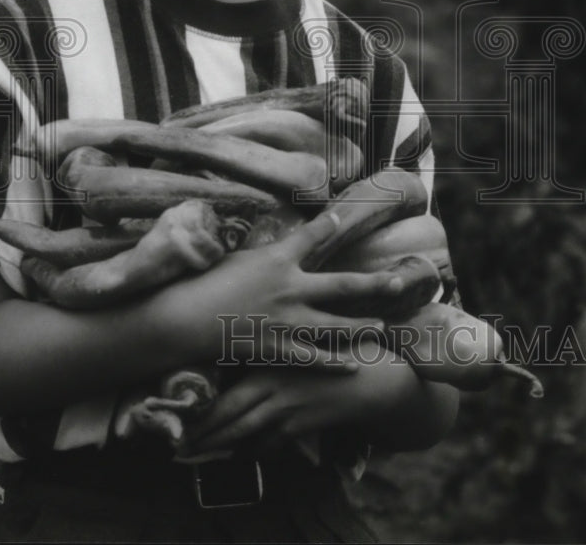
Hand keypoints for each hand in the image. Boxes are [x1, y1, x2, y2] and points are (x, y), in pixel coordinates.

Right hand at [179, 211, 402, 371]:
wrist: (186, 318)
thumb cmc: (203, 283)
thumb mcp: (234, 259)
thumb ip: (259, 257)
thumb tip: (269, 250)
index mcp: (278, 259)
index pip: (310, 236)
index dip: (328, 226)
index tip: (342, 219)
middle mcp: (291, 287)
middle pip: (342, 285)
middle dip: (373, 284)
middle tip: (398, 283)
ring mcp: (288, 320)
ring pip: (336, 326)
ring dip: (361, 326)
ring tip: (382, 327)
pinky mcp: (278, 347)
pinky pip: (313, 357)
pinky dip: (334, 363)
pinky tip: (353, 365)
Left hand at [184, 363, 372, 454]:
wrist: (366, 377)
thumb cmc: (330, 350)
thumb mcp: (295, 342)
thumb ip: (267, 347)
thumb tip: (234, 355)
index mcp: (266, 361)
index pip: (225, 387)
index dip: (201, 408)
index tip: (181, 418)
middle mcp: (271, 385)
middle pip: (229, 414)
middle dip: (203, 433)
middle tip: (180, 445)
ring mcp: (286, 407)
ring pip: (245, 432)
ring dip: (221, 445)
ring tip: (199, 453)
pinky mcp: (300, 425)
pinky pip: (270, 443)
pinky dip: (255, 451)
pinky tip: (243, 455)